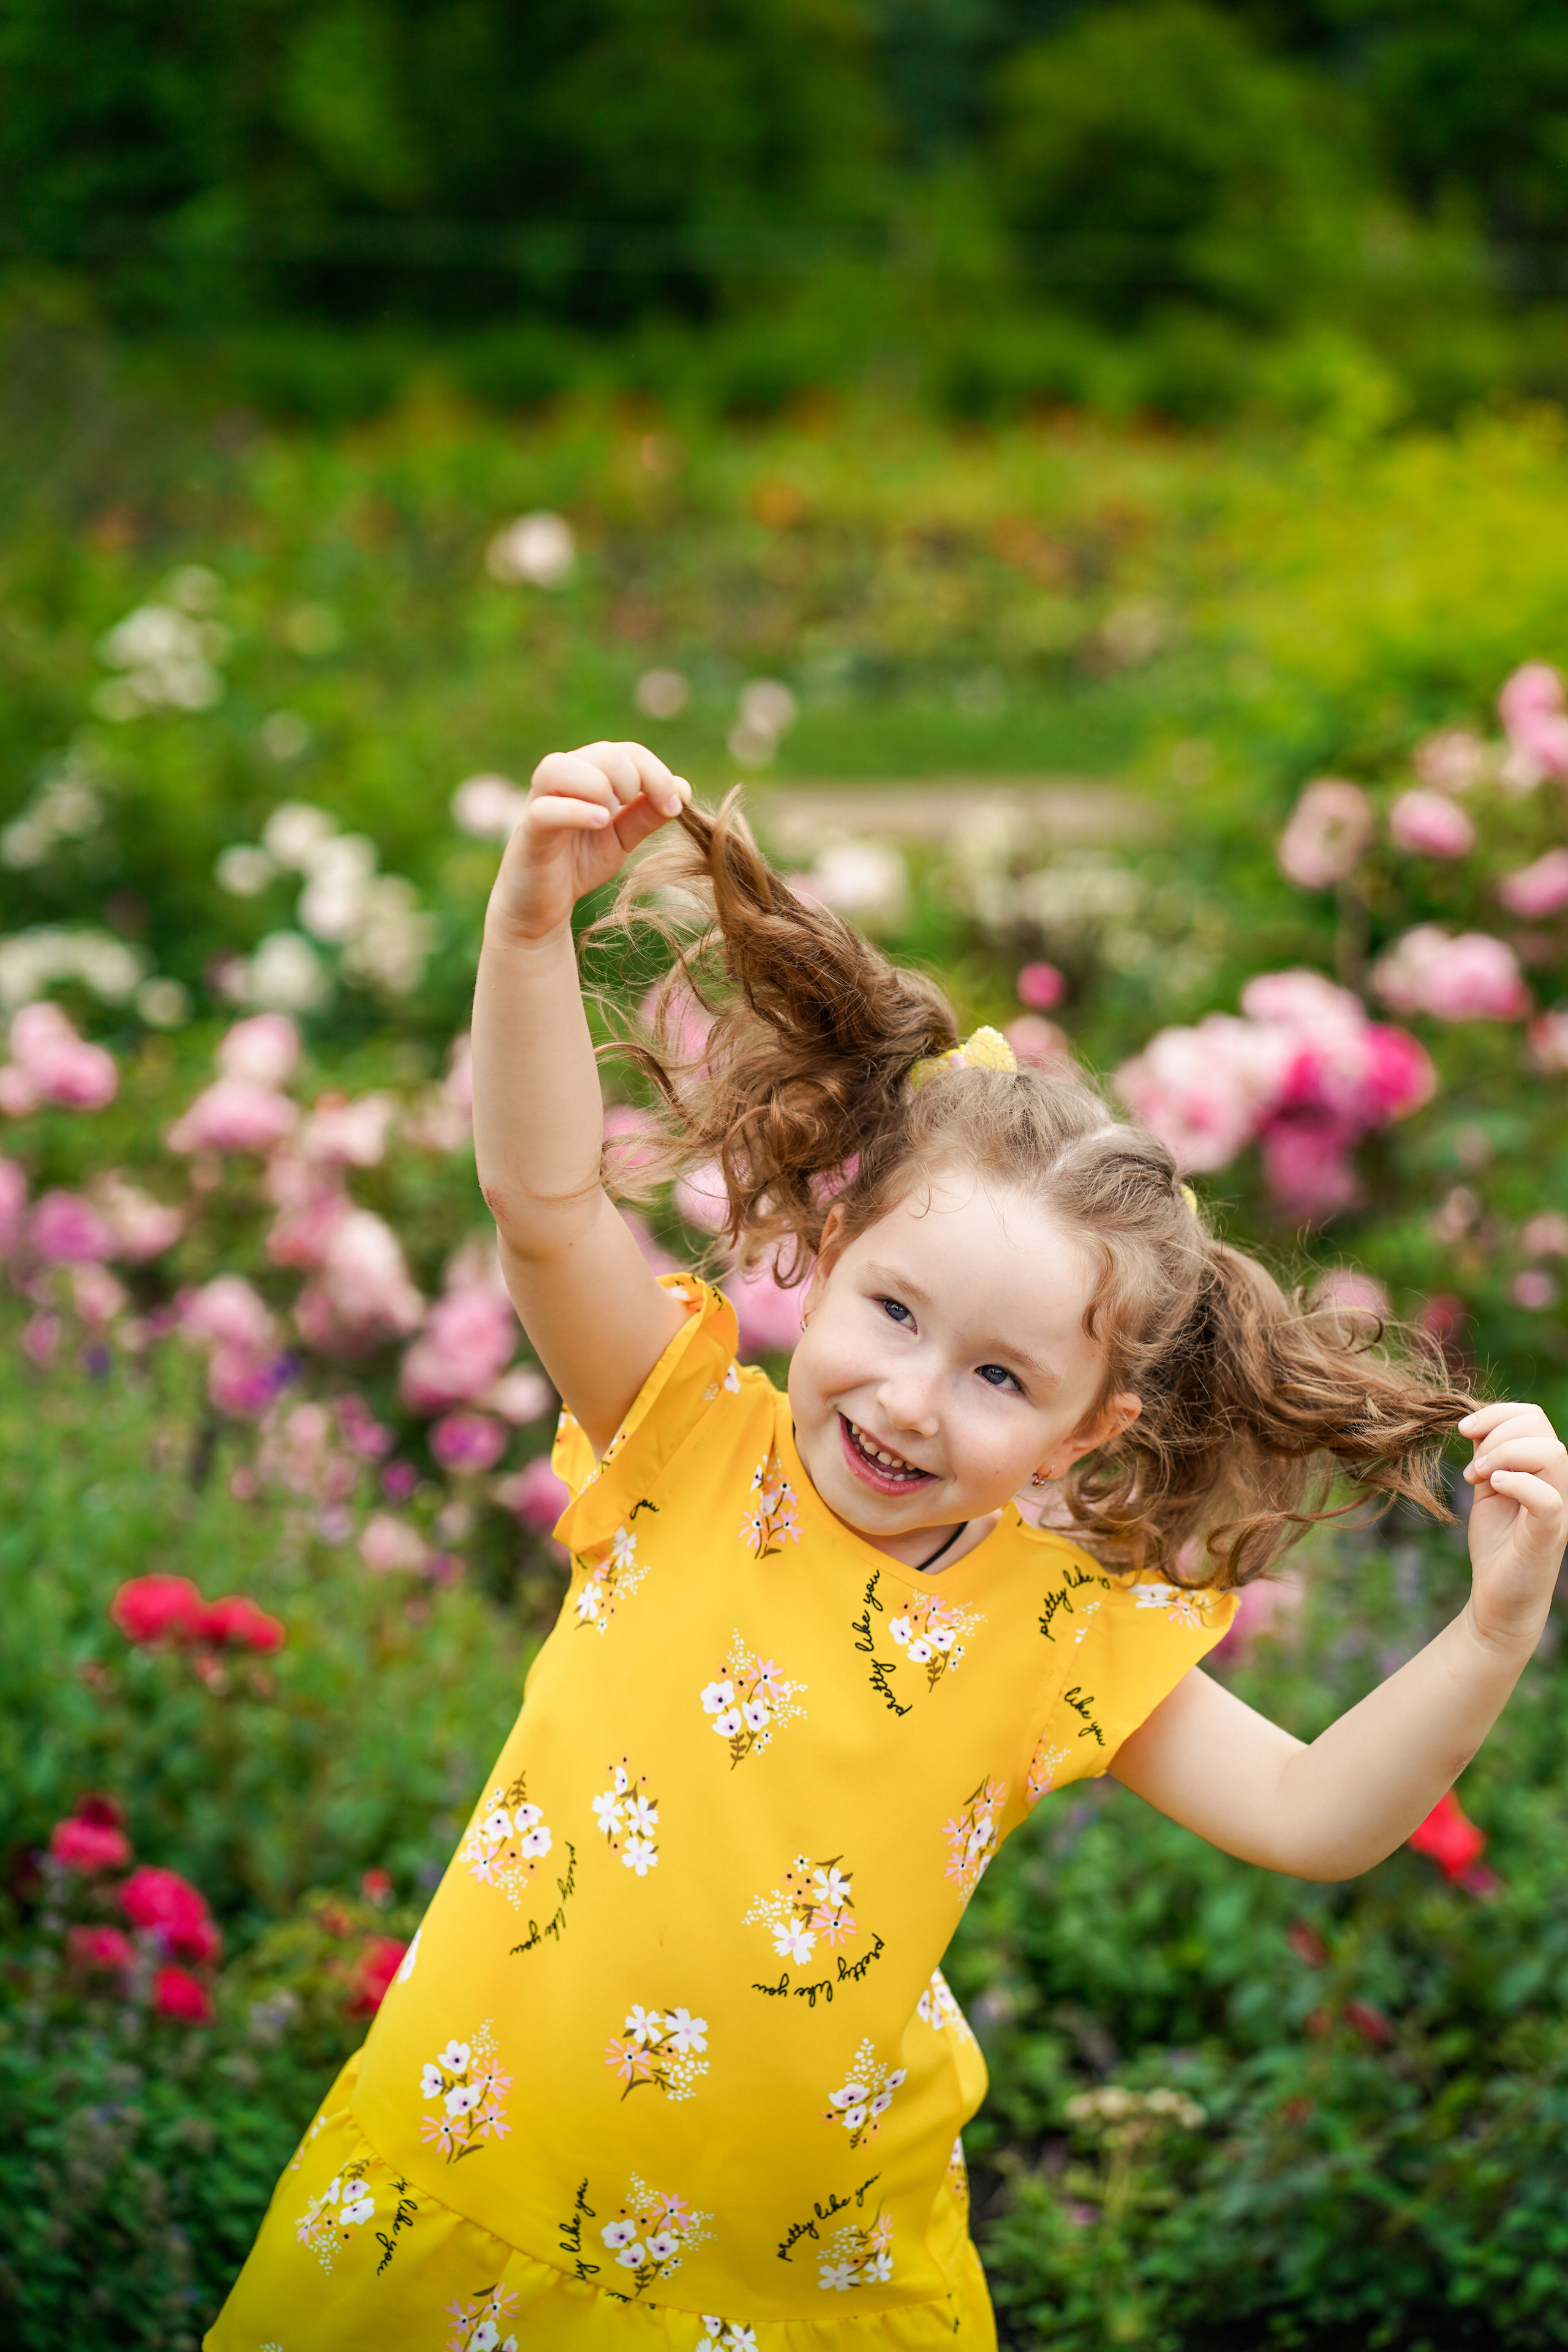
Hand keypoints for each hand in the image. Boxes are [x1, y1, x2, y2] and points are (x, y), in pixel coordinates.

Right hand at [488, 740, 690, 944]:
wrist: (541, 907)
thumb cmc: (578, 864)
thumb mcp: (621, 839)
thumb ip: (647, 814)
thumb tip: (684, 788)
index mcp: (587, 775)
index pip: (627, 752)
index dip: (657, 774)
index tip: (674, 807)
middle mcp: (561, 780)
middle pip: (602, 752)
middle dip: (633, 778)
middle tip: (635, 811)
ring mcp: (539, 803)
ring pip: (560, 767)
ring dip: (598, 785)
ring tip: (612, 814)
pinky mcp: (528, 833)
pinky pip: (545, 810)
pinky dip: (576, 811)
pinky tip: (601, 823)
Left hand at [1459, 1400, 1567, 1651]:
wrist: (1496, 1596)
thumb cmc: (1496, 1543)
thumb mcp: (1487, 1488)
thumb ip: (1488, 1455)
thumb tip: (1476, 1423)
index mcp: (1544, 1468)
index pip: (1531, 1415)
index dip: (1496, 1413)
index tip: (1464, 1431)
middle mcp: (1559, 1483)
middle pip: (1538, 1426)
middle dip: (1495, 1434)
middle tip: (1472, 1469)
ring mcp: (1559, 1507)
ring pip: (1552, 1453)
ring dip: (1503, 1455)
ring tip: (1478, 1479)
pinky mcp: (1549, 1533)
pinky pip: (1547, 1497)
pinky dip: (1518, 1483)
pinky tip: (1492, 1488)